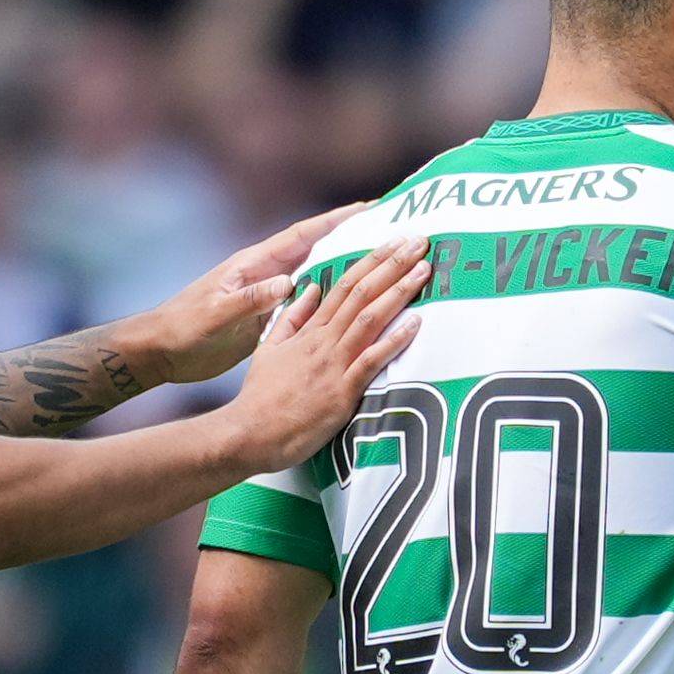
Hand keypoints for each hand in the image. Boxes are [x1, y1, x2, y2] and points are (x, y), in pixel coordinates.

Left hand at [125, 204, 367, 384]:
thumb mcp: (216, 315)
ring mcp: (270, 292)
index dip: (335, 221)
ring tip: (385, 263)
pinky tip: (359, 302)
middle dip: (352, 238)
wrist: (163, 351)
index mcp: (254, 265)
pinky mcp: (271, 313)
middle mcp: (266, 273)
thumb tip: (290, 283)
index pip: (302, 236)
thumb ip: (250, 299)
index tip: (368, 208)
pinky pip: (312, 299)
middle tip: (390, 233)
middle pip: (318, 249)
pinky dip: (335, 295)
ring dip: (349, 267)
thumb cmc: (184, 330)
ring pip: (318, 273)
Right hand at [220, 234, 428, 470]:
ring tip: (423, 269)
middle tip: (419, 241)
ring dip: (398, 292)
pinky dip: (394, 340)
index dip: (372, 261)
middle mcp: (323, 341)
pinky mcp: (341, 391)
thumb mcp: (270, 349)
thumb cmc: (263, 396)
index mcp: (310, 330)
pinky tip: (416, 323)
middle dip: (392, 265)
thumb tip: (310, 288)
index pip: (345, 285)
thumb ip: (292, 318)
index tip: (395, 241)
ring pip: (369, 318)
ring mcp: (332, 364)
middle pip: (361, 293)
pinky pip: (371, 360)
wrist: (249, 432)